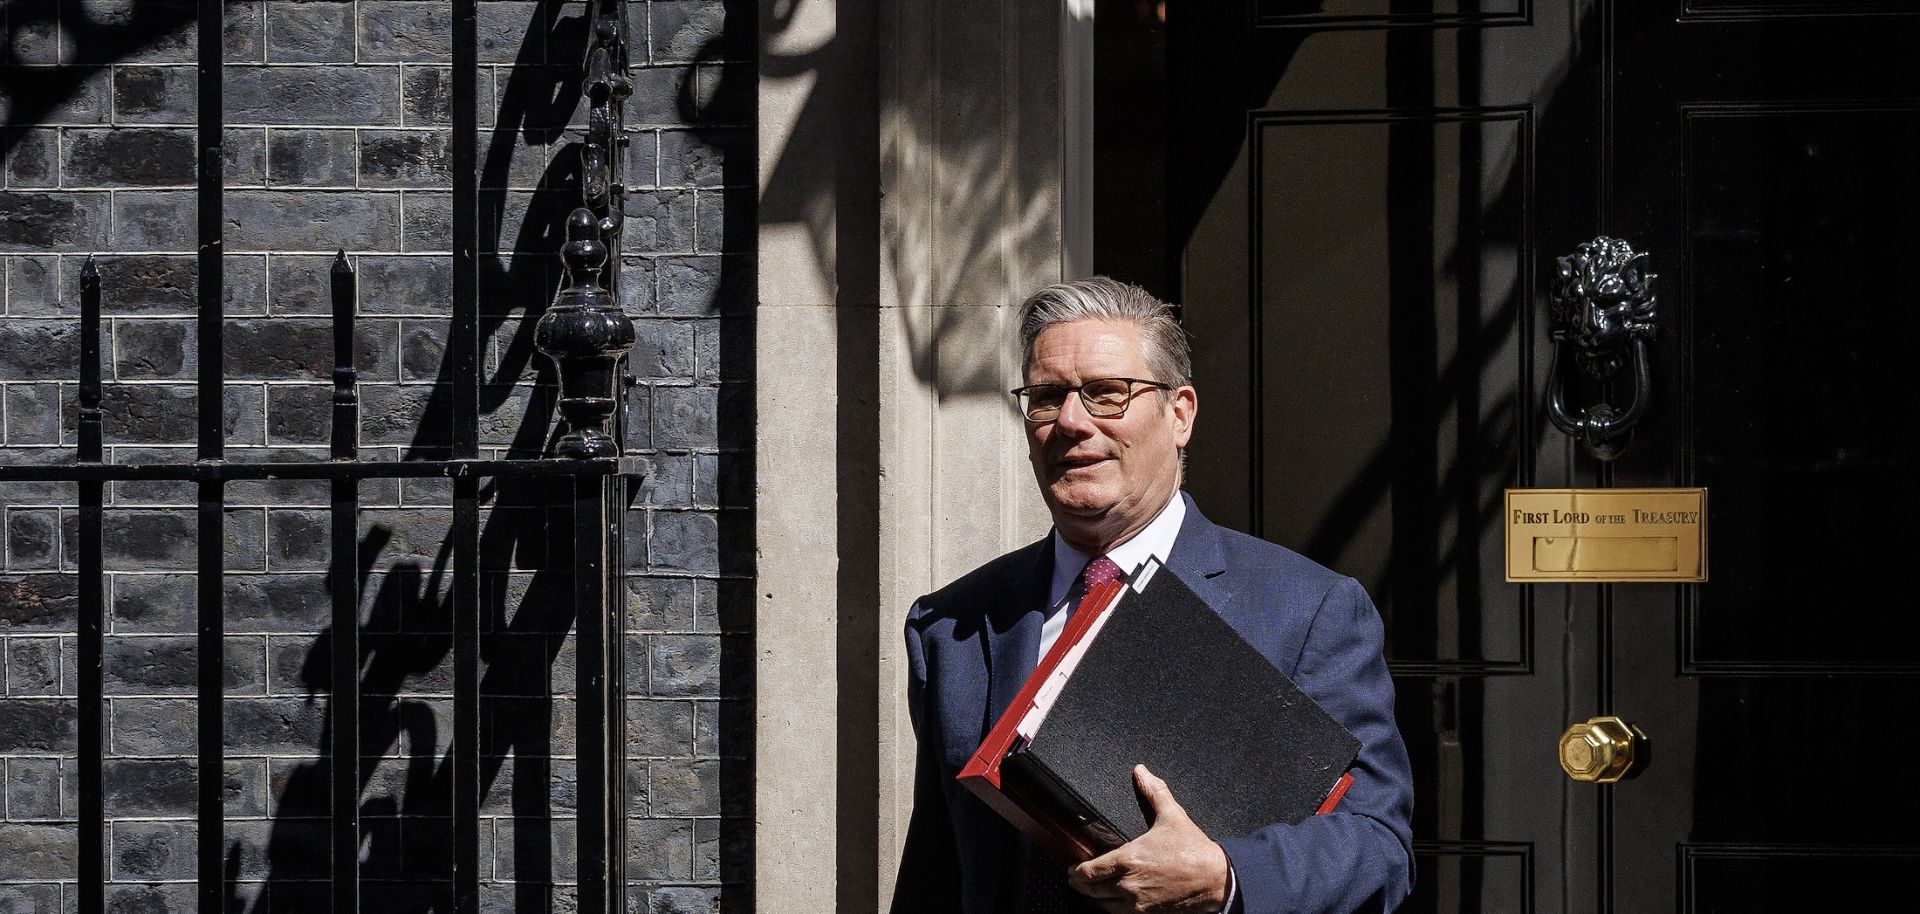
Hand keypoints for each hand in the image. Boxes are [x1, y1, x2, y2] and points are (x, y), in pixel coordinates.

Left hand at [1066, 765, 1231, 913]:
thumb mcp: (1172, 815)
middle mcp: (1127, 885)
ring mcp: (1137, 903)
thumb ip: (1153, 792)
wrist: (1216, 880)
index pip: (1089, 871)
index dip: (1076, 871)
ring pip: (1103, 906)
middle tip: (1076, 880)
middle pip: (1091, 891)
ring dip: (1095, 899)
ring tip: (1092, 892)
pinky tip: (1112, 903)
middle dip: (1081, 885)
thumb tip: (1141, 771)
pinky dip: (1113, 909)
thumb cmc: (1193, 850)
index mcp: (1128, 860)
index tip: (1072, 869)